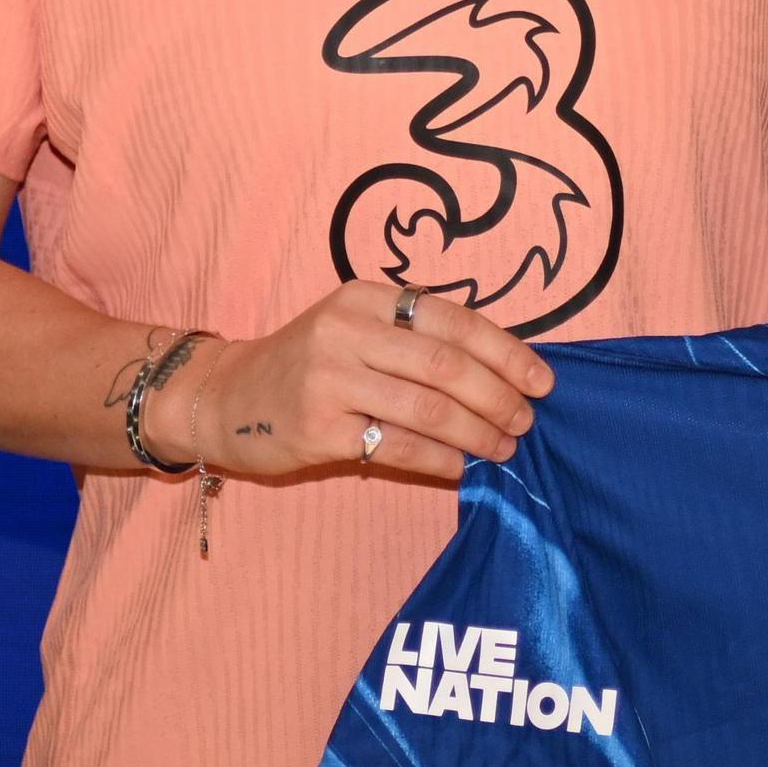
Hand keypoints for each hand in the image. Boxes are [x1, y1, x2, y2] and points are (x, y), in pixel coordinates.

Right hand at [170, 280, 554, 480]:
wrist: (225, 398)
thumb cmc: (307, 365)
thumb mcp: (354, 328)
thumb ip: (415, 339)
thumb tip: (504, 371)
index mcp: (365, 298)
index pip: (453, 319)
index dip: (505, 351)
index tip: (541, 380)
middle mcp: (346, 331)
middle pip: (445, 364)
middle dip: (498, 396)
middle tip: (526, 421)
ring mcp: (329, 380)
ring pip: (427, 408)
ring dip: (478, 432)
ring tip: (504, 448)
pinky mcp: (319, 430)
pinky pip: (397, 447)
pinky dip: (441, 460)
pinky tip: (463, 468)